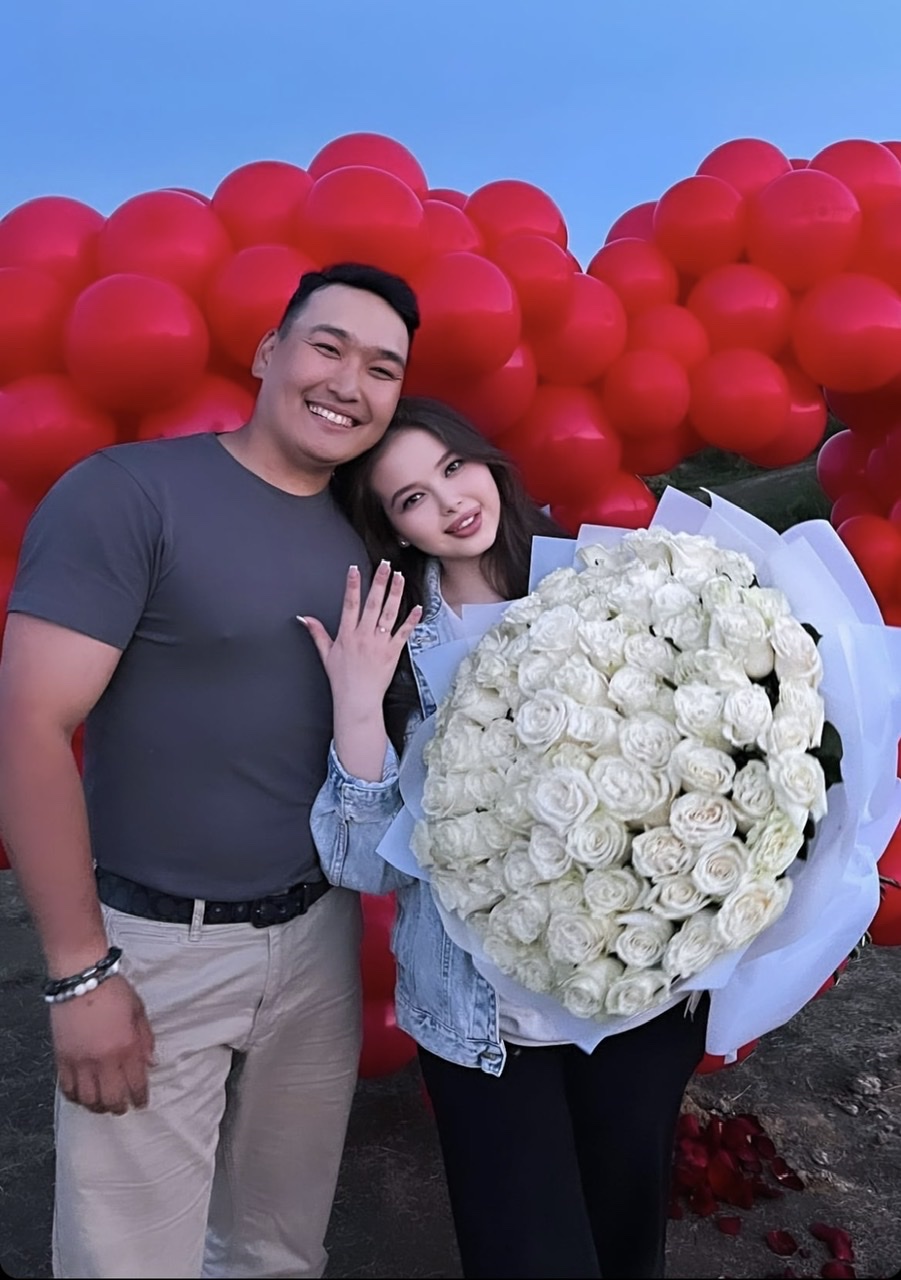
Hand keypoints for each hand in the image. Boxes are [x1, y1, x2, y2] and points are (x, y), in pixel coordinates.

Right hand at [50, 975, 155, 1114]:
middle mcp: (103, 1059)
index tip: (141, 1102)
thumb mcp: (138, 1010)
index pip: (135, 1083)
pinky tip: (82, 1096)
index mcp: (126, 1046)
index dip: (140, 1097)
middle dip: (119, 1107)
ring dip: (97, 1106)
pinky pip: (67, 1088)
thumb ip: (146, 1038)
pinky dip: (76, 1097)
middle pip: (111, 1098)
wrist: (81, 978)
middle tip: (123, 1108)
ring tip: (103, 1105)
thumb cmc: (113, 990)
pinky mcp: (61, 1058)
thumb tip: (151, 1062)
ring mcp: (80, 1061)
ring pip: (88, 1099)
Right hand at [302, 562, 421, 711]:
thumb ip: (317, 633)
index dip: (352, 585)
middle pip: (372, 604)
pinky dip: (411, 620)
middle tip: (384, 565)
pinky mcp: (393, 652)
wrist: (357, 700)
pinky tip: (417, 606)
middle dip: (378, 582)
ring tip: (399, 577)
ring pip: (388, 613)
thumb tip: (304, 618)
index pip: (350, 604)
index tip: (355, 569)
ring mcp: (379, 643)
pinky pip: (403, 632)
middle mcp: (364, 636)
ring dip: (395, 594)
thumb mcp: (325, 654)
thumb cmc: (342, 679)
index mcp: (347, 634)